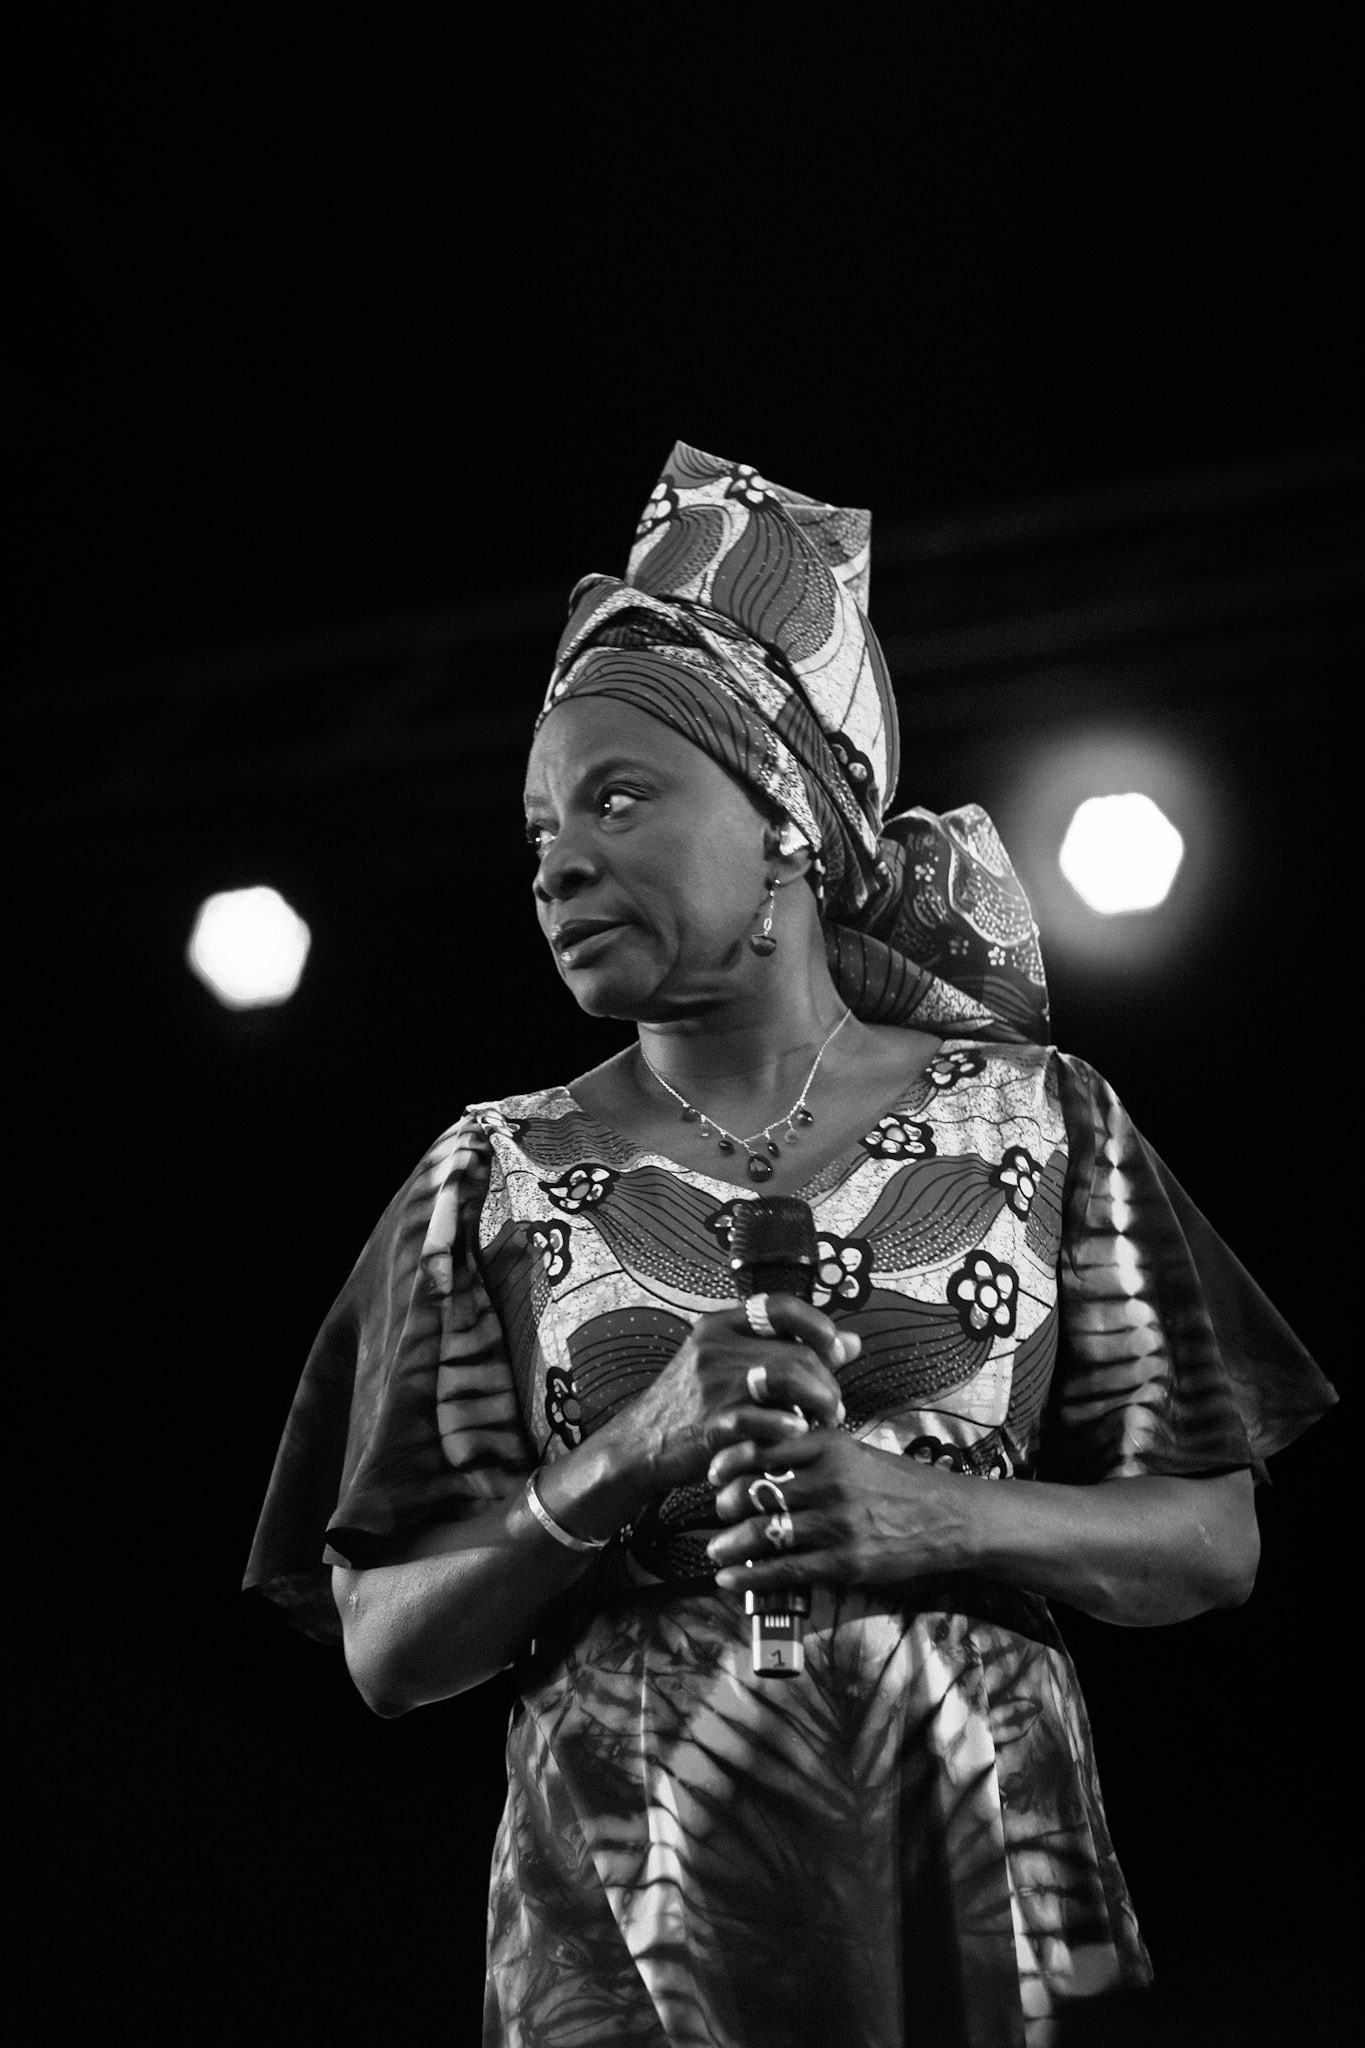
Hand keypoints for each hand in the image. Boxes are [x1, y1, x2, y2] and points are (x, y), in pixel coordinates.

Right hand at [619, 1294, 855, 1492]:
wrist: (641, 1443)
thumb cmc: (693, 1403)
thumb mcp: (732, 1366)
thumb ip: (789, 1351)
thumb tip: (851, 1343)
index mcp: (719, 1325)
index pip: (780, 1307)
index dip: (817, 1325)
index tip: (835, 1349)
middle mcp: (715, 1347)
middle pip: (793, 1351)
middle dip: (826, 1380)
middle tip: (835, 1405)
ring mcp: (711, 1384)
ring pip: (786, 1378)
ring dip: (817, 1401)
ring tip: (825, 1419)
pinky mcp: (710, 1422)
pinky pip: (759, 1418)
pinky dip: (786, 1425)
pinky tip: (797, 1431)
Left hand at [705, 1430, 970, 1591]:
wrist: (949, 1517)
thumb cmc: (898, 1484)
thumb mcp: (856, 1451)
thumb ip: (814, 1452)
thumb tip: (761, 1463)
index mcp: (830, 1446)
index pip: (764, 1449)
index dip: (730, 1462)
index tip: (713, 1474)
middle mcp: (830, 1480)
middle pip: (757, 1491)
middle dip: (727, 1505)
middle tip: (718, 1512)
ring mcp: (837, 1523)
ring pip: (764, 1532)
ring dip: (730, 1544)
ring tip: (715, 1549)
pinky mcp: (845, 1562)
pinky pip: (784, 1569)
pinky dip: (749, 1576)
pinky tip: (729, 1579)